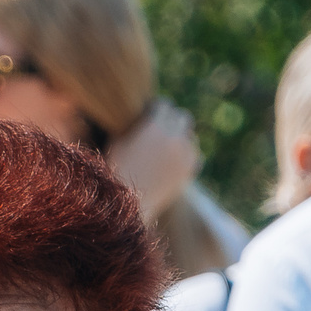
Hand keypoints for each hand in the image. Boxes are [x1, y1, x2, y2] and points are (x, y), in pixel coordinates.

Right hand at [106, 98, 200, 218]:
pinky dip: (187, 156)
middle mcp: (174, 137)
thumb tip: (145, 114)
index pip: (165, 105)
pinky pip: (195, 156)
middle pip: (182, 118)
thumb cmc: (115, 171)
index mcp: (155, 126)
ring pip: (191, 137)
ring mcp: (185, 155)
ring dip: (181, 139)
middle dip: (173, 121)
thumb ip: (135, 124)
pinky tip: (174, 162)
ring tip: (167, 147)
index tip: (152, 113)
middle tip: (162, 128)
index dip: (157, 109)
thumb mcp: (119, 140)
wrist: (127, 205)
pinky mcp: (189, 172)